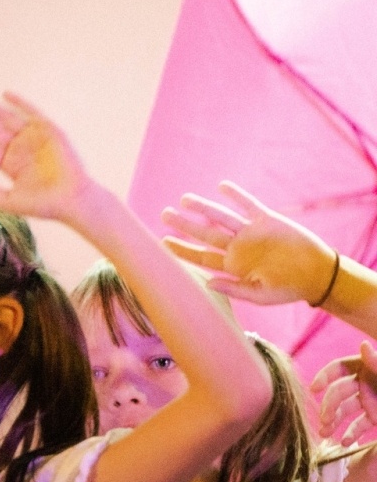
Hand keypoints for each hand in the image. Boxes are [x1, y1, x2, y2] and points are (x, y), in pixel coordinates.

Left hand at [0, 91, 93, 223]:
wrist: (72, 200)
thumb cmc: (43, 205)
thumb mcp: (10, 202)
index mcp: (7, 164)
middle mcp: (17, 149)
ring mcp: (32, 138)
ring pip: (6, 118)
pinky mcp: (49, 131)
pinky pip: (32, 113)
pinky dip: (20, 103)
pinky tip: (5, 95)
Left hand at [160, 182, 337, 307]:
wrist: (318, 274)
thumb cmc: (288, 289)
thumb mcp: (259, 294)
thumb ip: (233, 288)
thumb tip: (208, 283)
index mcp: (232, 266)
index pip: (201, 257)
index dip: (182, 250)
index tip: (162, 243)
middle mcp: (238, 247)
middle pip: (205, 234)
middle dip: (185, 225)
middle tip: (164, 214)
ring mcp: (251, 233)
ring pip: (222, 217)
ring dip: (204, 208)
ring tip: (184, 199)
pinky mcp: (269, 220)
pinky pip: (249, 205)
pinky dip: (237, 195)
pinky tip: (222, 186)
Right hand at [312, 343, 376, 445]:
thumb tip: (363, 345)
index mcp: (368, 369)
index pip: (340, 368)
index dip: (325, 377)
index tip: (314, 390)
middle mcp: (366, 384)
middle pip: (338, 392)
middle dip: (328, 406)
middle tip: (325, 423)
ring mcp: (370, 401)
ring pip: (344, 410)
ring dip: (333, 421)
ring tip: (326, 435)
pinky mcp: (376, 418)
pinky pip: (358, 425)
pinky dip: (350, 433)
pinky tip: (345, 443)